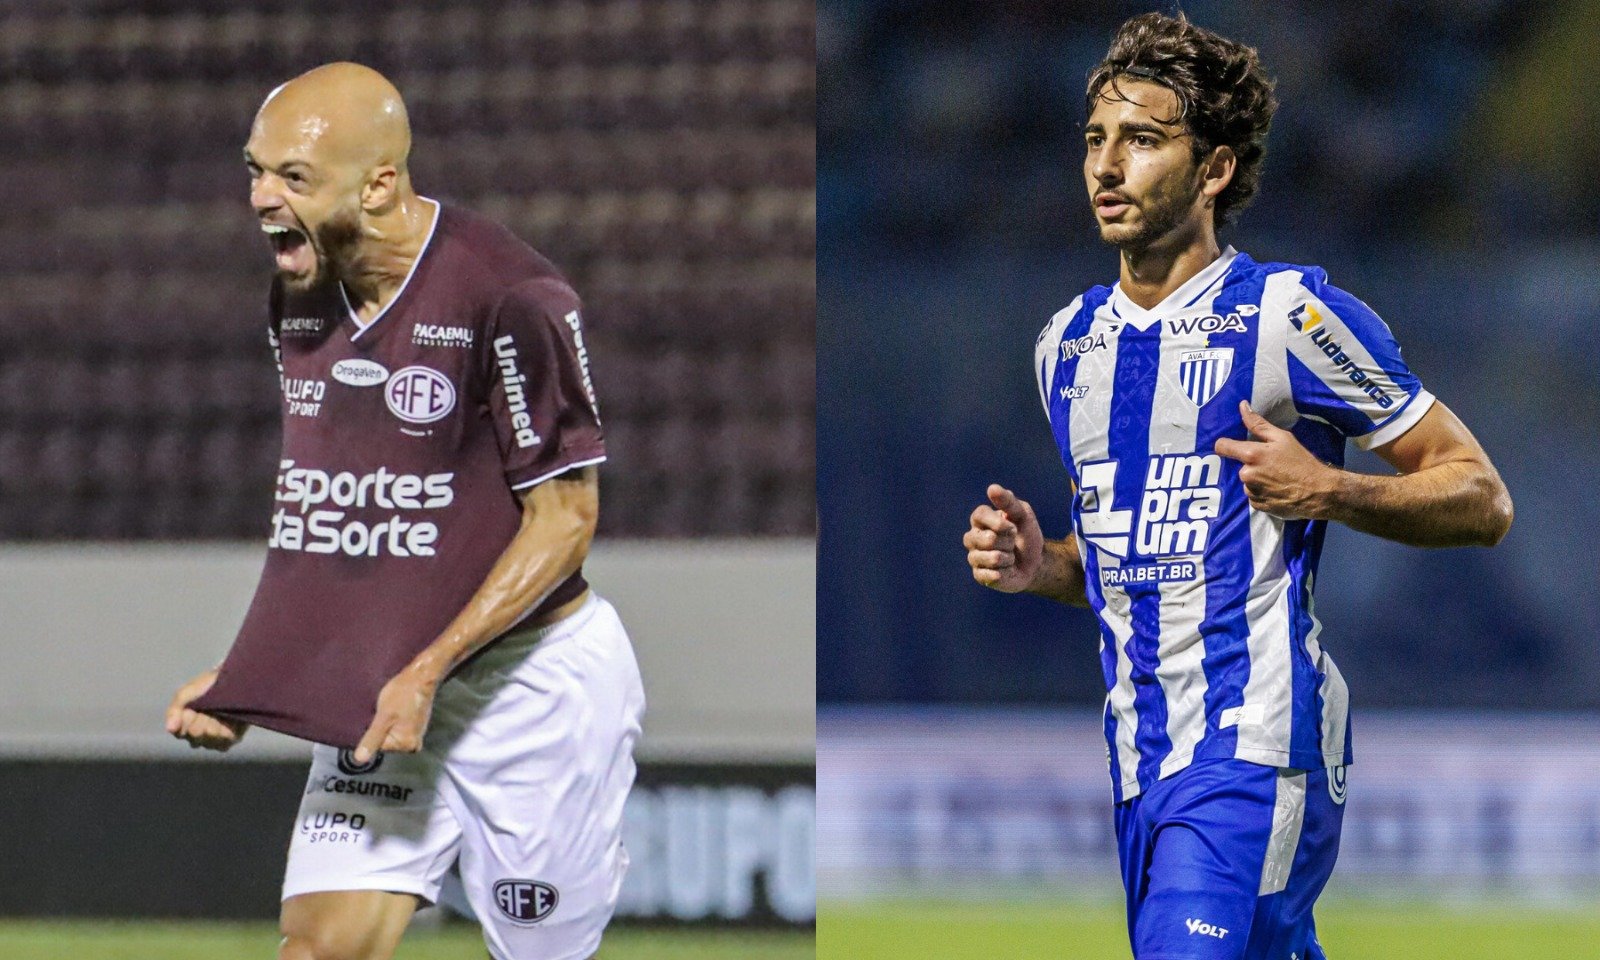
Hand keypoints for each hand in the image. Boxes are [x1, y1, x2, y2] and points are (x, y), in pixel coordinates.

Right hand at [165, 669, 248, 750]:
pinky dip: (225, 730)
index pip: (179, 732)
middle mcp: (197, 736)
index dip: (185, 721)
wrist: (233, 680)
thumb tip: (170, 728)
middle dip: (200, 721)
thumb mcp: (186, 694)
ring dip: (213, 725)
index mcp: (184, 725)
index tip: (190, 710)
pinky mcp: (230, 739)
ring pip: (209, 740)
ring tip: (218, 712)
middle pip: (195, 737)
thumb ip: (174, 710)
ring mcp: (214, 739)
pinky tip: (227, 719)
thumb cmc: (206, 686)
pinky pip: (223, 742)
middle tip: (207, 708)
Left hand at [353, 662, 441, 763]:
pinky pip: (398, 728)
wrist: (420, 676)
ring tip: (388, 709)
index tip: (376, 717)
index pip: (379, 746)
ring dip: (386, 723)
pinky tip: (393, 709)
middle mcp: (414, 744)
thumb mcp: (383, 716)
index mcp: (407, 745)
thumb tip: (359, 759)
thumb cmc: (402, 693)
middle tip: (382, 713)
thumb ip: (372, 738)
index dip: (373, 732)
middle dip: (380, 728)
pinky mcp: (415, 725)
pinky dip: (393, 720)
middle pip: (386, 741)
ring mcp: (416, 734)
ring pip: (391, 733)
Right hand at [965, 484, 1044, 591]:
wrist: (1036, 563)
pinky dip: (1005, 573)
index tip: (1013, 527)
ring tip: (1010, 557)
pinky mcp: (979, 575)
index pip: (979, 515)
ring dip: (1009, 558)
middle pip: (987, 539)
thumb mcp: (1023, 514)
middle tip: (1012, 543)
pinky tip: (1007, 570)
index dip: (998, 522)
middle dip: (1008, 542)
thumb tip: (992, 488)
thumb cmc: (1026, 535)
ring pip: (991, 558)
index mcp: (980, 520)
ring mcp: (974, 557)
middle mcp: (972, 538)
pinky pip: (991, 574)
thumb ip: (1008, 501)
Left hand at [1214, 401, 1338, 519]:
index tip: (1231, 446)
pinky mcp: (1257, 506)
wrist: (1319, 492)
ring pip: (1248, 482)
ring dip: (1258, 480)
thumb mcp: (1282, 438)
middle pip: (1241, 466)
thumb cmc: (1301, 462)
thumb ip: (1258, 424)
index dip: (1225, 445)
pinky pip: (1254, 496)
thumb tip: (1242, 406)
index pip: (1222, 447)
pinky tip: (1278, 490)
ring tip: (1278, 479)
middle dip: (1253, 465)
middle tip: (1273, 465)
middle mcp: (1246, 475)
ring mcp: (1251, 492)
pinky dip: (1263, 493)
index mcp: (1251, 455)